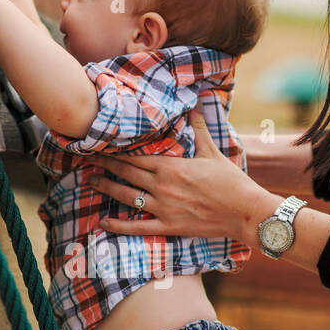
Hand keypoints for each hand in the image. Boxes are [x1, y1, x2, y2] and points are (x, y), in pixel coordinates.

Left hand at [86, 101, 265, 240]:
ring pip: (127, 197)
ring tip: (89, 182)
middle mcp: (162, 186)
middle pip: (125, 173)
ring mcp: (164, 208)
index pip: (134, 156)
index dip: (113, 150)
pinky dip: (119, 226)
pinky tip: (103, 222)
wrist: (244, 211)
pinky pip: (138, 228)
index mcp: (171, 167)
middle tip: (84, 158)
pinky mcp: (169, 227)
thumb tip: (196, 102)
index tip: (97, 143)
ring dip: (106, 189)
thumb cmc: (231, 181)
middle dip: (104, 165)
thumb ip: (199, 128)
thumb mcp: (212, 152)